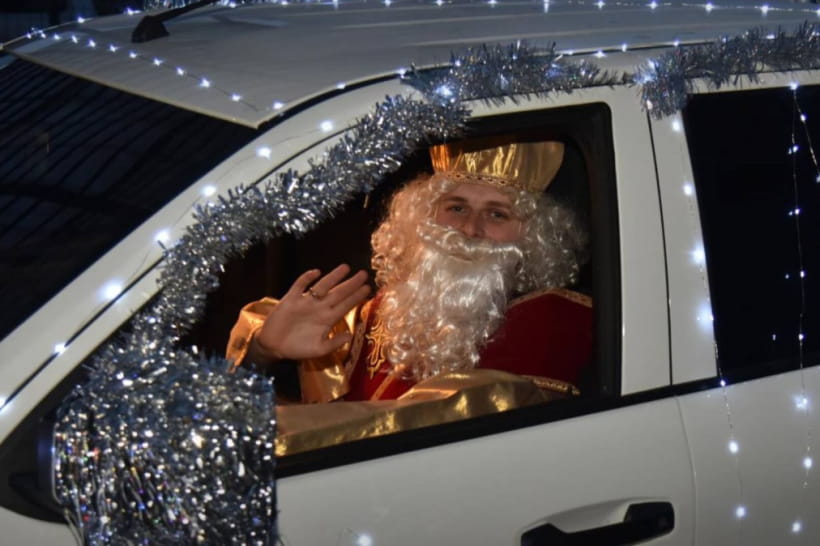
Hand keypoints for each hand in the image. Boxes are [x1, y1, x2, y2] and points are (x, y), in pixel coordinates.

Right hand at [251, 264, 369, 361]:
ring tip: (345, 268)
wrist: (274, 347)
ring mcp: (306, 302)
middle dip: (351, 284)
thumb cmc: (298, 348)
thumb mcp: (318, 350)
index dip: (356, 297)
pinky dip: (307, 279)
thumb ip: (334, 344)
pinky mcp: (291, 300)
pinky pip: (299, 286)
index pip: (345, 305)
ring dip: (333, 277)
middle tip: (364, 274)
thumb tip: (350, 335)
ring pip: (322, 286)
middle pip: (338, 293)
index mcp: (327, 320)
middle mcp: (319, 308)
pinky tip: (316, 272)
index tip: (368, 288)